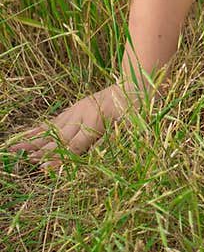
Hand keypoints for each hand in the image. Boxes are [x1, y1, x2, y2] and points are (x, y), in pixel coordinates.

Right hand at [7, 83, 141, 171]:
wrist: (138, 83)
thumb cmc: (139, 110)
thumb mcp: (133, 128)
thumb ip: (112, 144)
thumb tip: (96, 162)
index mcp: (98, 120)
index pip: (74, 144)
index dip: (59, 158)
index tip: (43, 168)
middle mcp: (84, 114)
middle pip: (59, 136)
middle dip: (42, 150)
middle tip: (25, 161)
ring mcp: (78, 109)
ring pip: (53, 126)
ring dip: (34, 138)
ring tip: (15, 147)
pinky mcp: (76, 106)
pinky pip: (56, 119)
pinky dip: (41, 128)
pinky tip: (28, 134)